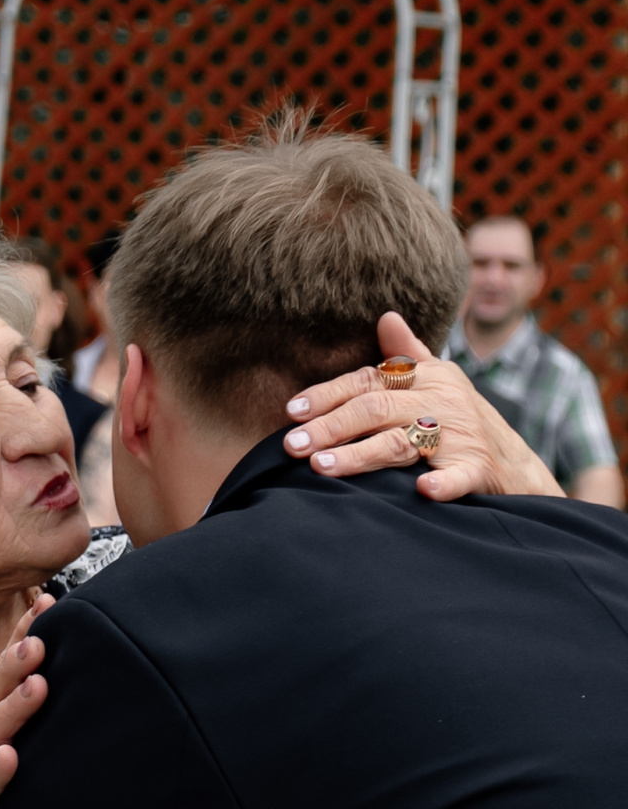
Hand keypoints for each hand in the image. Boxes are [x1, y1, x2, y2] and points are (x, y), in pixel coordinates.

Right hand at [0, 592, 52, 808]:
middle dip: (15, 662)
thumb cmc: (26, 792)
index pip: (11, 667)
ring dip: (14, 707)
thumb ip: (54, 709)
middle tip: (40, 639)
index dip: (24, 632)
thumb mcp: (41, 745)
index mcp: (5, 718)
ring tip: (38, 685)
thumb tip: (98, 663)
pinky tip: (10, 757)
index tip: (47, 599)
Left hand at [282, 311, 562, 500]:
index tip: (292, 412)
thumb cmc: (460, 421)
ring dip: (360, 455)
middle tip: (291, 445)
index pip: (368, 381)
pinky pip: (460, 475)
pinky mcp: (479, 469)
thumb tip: (386, 316)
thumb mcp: (437, 382)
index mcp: (428, 378)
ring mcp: (461, 436)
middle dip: (330, 427)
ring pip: (403, 442)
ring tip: (320, 466)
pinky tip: (422, 491)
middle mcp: (442, 401)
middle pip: (376, 409)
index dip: (327, 395)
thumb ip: (407, 355)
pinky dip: (443, 483)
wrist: (516, 465)